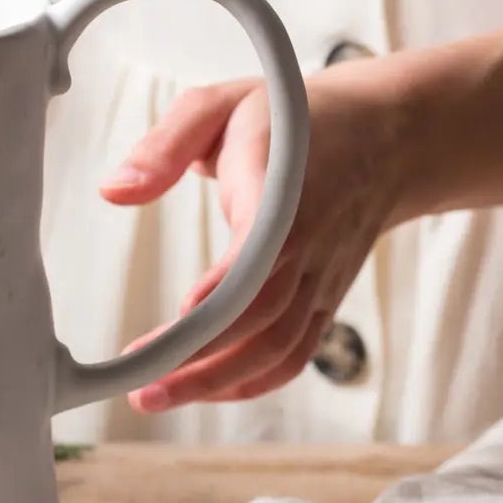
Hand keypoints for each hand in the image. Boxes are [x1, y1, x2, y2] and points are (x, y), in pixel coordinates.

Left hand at [100, 64, 410, 411]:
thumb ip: (166, 145)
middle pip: (263, 318)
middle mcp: (310, 244)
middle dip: (200, 358)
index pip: (261, 248)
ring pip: (278, 348)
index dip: (227, 286)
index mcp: (284, 191)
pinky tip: (203, 391)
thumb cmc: (292, 117)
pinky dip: (251, 382)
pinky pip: (293, 354)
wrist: (388, 134)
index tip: (184, 312)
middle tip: (139, 383)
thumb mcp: (220, 105)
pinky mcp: (324, 300)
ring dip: (217, 382)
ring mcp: (322, 278)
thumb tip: (113, 191)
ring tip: (154, 397)